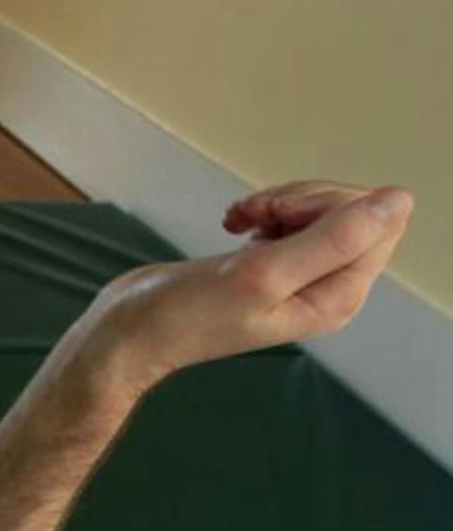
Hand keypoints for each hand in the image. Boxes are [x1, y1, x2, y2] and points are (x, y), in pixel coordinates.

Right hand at [87, 180, 413, 391]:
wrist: (131, 331)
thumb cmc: (187, 316)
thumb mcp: (263, 274)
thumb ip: (335, 239)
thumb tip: (398, 201)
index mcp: (338, 296)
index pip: (379, 222)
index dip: (330, 202)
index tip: (279, 216)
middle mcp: (327, 286)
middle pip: (352, 211)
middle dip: (302, 199)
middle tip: (256, 217)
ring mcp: (300, 275)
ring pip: (320, 208)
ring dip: (278, 202)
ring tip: (241, 221)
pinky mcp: (272, 262)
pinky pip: (292, 216)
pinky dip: (263, 210)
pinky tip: (235, 224)